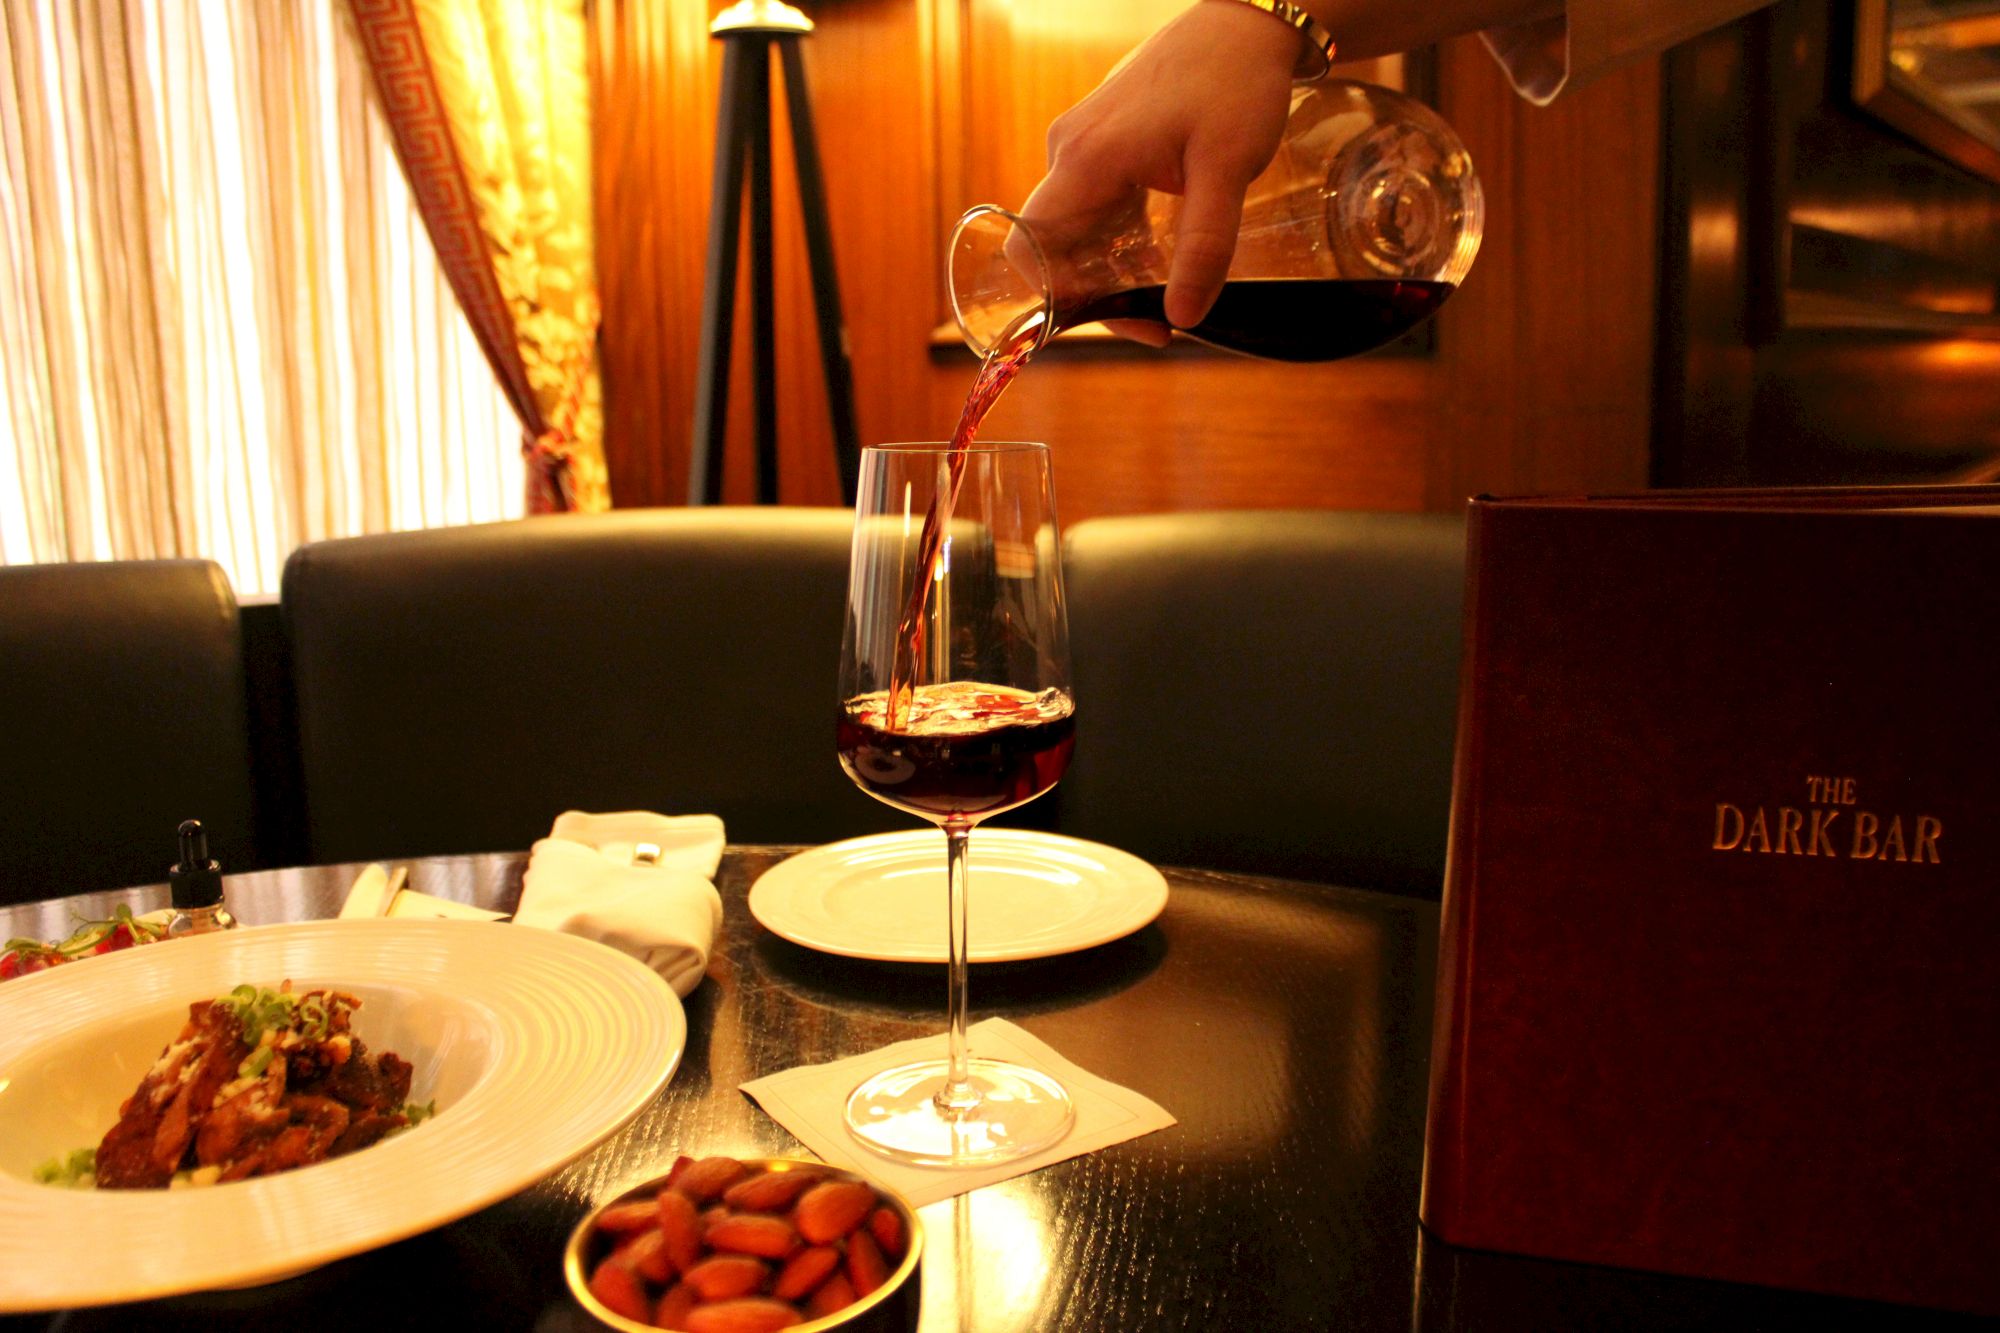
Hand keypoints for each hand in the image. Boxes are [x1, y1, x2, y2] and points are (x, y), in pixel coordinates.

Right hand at [1021, 0, 1300, 342]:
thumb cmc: (1236, 84)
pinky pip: (1094, 207)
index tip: (1122, 320)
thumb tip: (1182, 317)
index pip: (1031, 249)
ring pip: (1075, 230)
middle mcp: (1070, 151)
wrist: (1244, 23)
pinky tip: (1163, 251)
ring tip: (1166, 291)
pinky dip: (1120, 239)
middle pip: (1054, 247)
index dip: (1060, 299)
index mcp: (1086, 159)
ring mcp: (1083, 144)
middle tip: (1158, 323)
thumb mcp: (1228, 172)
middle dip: (1097, 294)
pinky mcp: (1102, 141)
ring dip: (1112, 269)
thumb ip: (1205, 248)